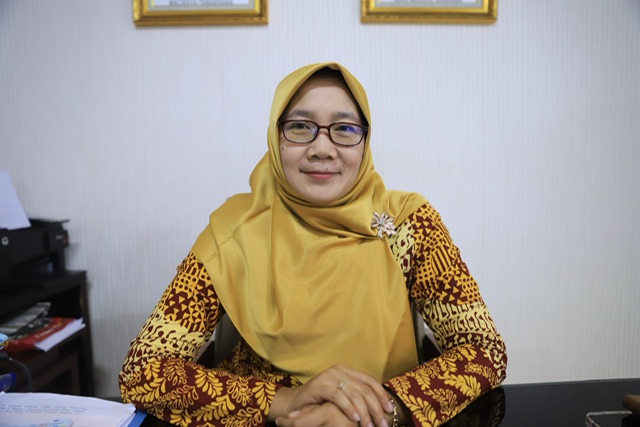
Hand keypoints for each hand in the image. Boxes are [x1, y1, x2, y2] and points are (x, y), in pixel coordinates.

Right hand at [271, 364, 392, 426]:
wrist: (295, 405)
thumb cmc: (320, 403)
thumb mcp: (342, 397)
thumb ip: (356, 396)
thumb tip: (382, 408)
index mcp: (346, 371)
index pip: (369, 380)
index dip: (381, 394)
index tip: (389, 410)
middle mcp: (338, 370)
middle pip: (364, 388)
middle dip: (375, 408)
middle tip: (382, 424)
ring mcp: (328, 377)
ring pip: (353, 393)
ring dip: (364, 411)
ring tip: (369, 425)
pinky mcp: (319, 386)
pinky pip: (338, 396)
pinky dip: (348, 407)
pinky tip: (355, 417)